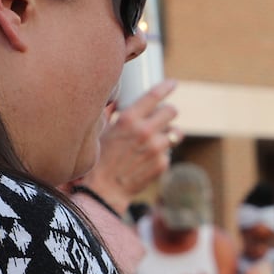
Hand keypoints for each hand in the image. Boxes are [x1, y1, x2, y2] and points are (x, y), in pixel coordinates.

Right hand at [81, 81, 179, 213]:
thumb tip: (115, 100)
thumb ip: (111, 113)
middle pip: (172, 111)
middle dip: (169, 111)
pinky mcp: (162, 163)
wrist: (103, 190)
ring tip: (157, 139)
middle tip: (164, 115)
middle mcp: (145, 131)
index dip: (166, 87)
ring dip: (169, 133)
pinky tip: (148, 159)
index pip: (154, 96)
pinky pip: (168, 152)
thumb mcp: (101, 131)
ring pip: (175, 132)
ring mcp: (156, 148)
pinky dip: (162, 153)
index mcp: (129, 119)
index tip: (172, 84)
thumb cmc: (98, 159)